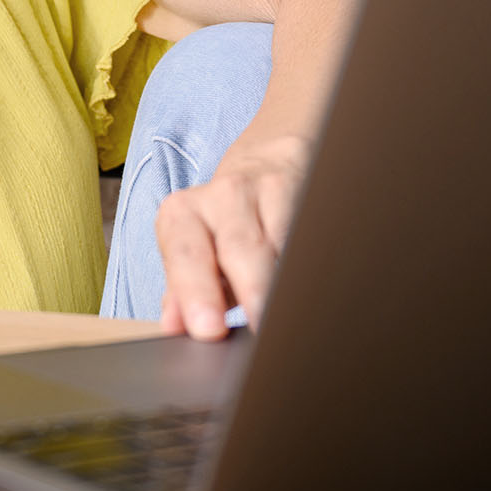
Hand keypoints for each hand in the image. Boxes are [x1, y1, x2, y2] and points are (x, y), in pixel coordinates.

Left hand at [155, 132, 309, 339]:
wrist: (266, 160)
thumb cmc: (223, 221)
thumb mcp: (194, 250)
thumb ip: (181, 291)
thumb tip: (173, 325)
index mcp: (183, 213)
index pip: (186, 255)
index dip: (197, 292)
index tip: (209, 329)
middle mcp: (223, 196)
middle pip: (238, 247)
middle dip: (250, 292)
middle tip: (259, 331)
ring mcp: (268, 191)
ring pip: (282, 243)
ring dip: (288, 285)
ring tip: (292, 319)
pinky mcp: (309, 191)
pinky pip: (312, 235)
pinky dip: (314, 267)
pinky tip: (318, 291)